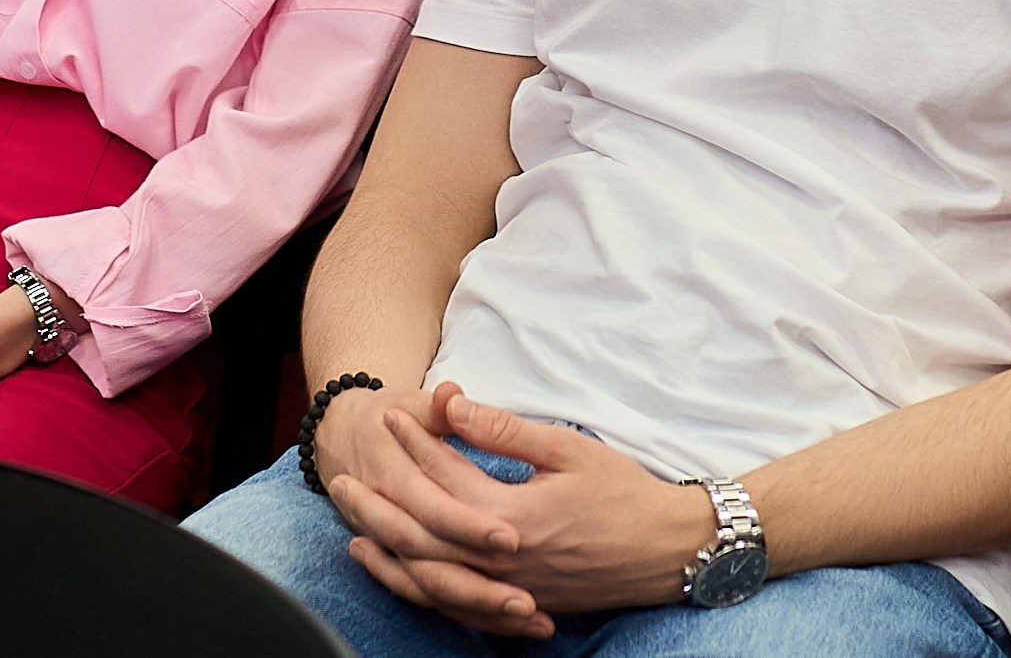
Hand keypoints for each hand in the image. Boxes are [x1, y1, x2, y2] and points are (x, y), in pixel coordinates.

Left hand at [331, 393, 710, 635]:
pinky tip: (403, 572)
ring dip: (389, 554)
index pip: (445, 478)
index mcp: (515, 515)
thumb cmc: (623, 492)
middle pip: (421, 536)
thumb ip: (505, 430)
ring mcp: (510, 589)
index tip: (389, 415)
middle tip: (341, 478)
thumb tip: (453, 406)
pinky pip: (457, 605)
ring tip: (354, 529)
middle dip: (378, 505)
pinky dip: (422, 589)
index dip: (415, 443)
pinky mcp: (519, 605)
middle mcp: (504, 559)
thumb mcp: (567, 448)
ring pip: (432, 578)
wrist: (668, 550)